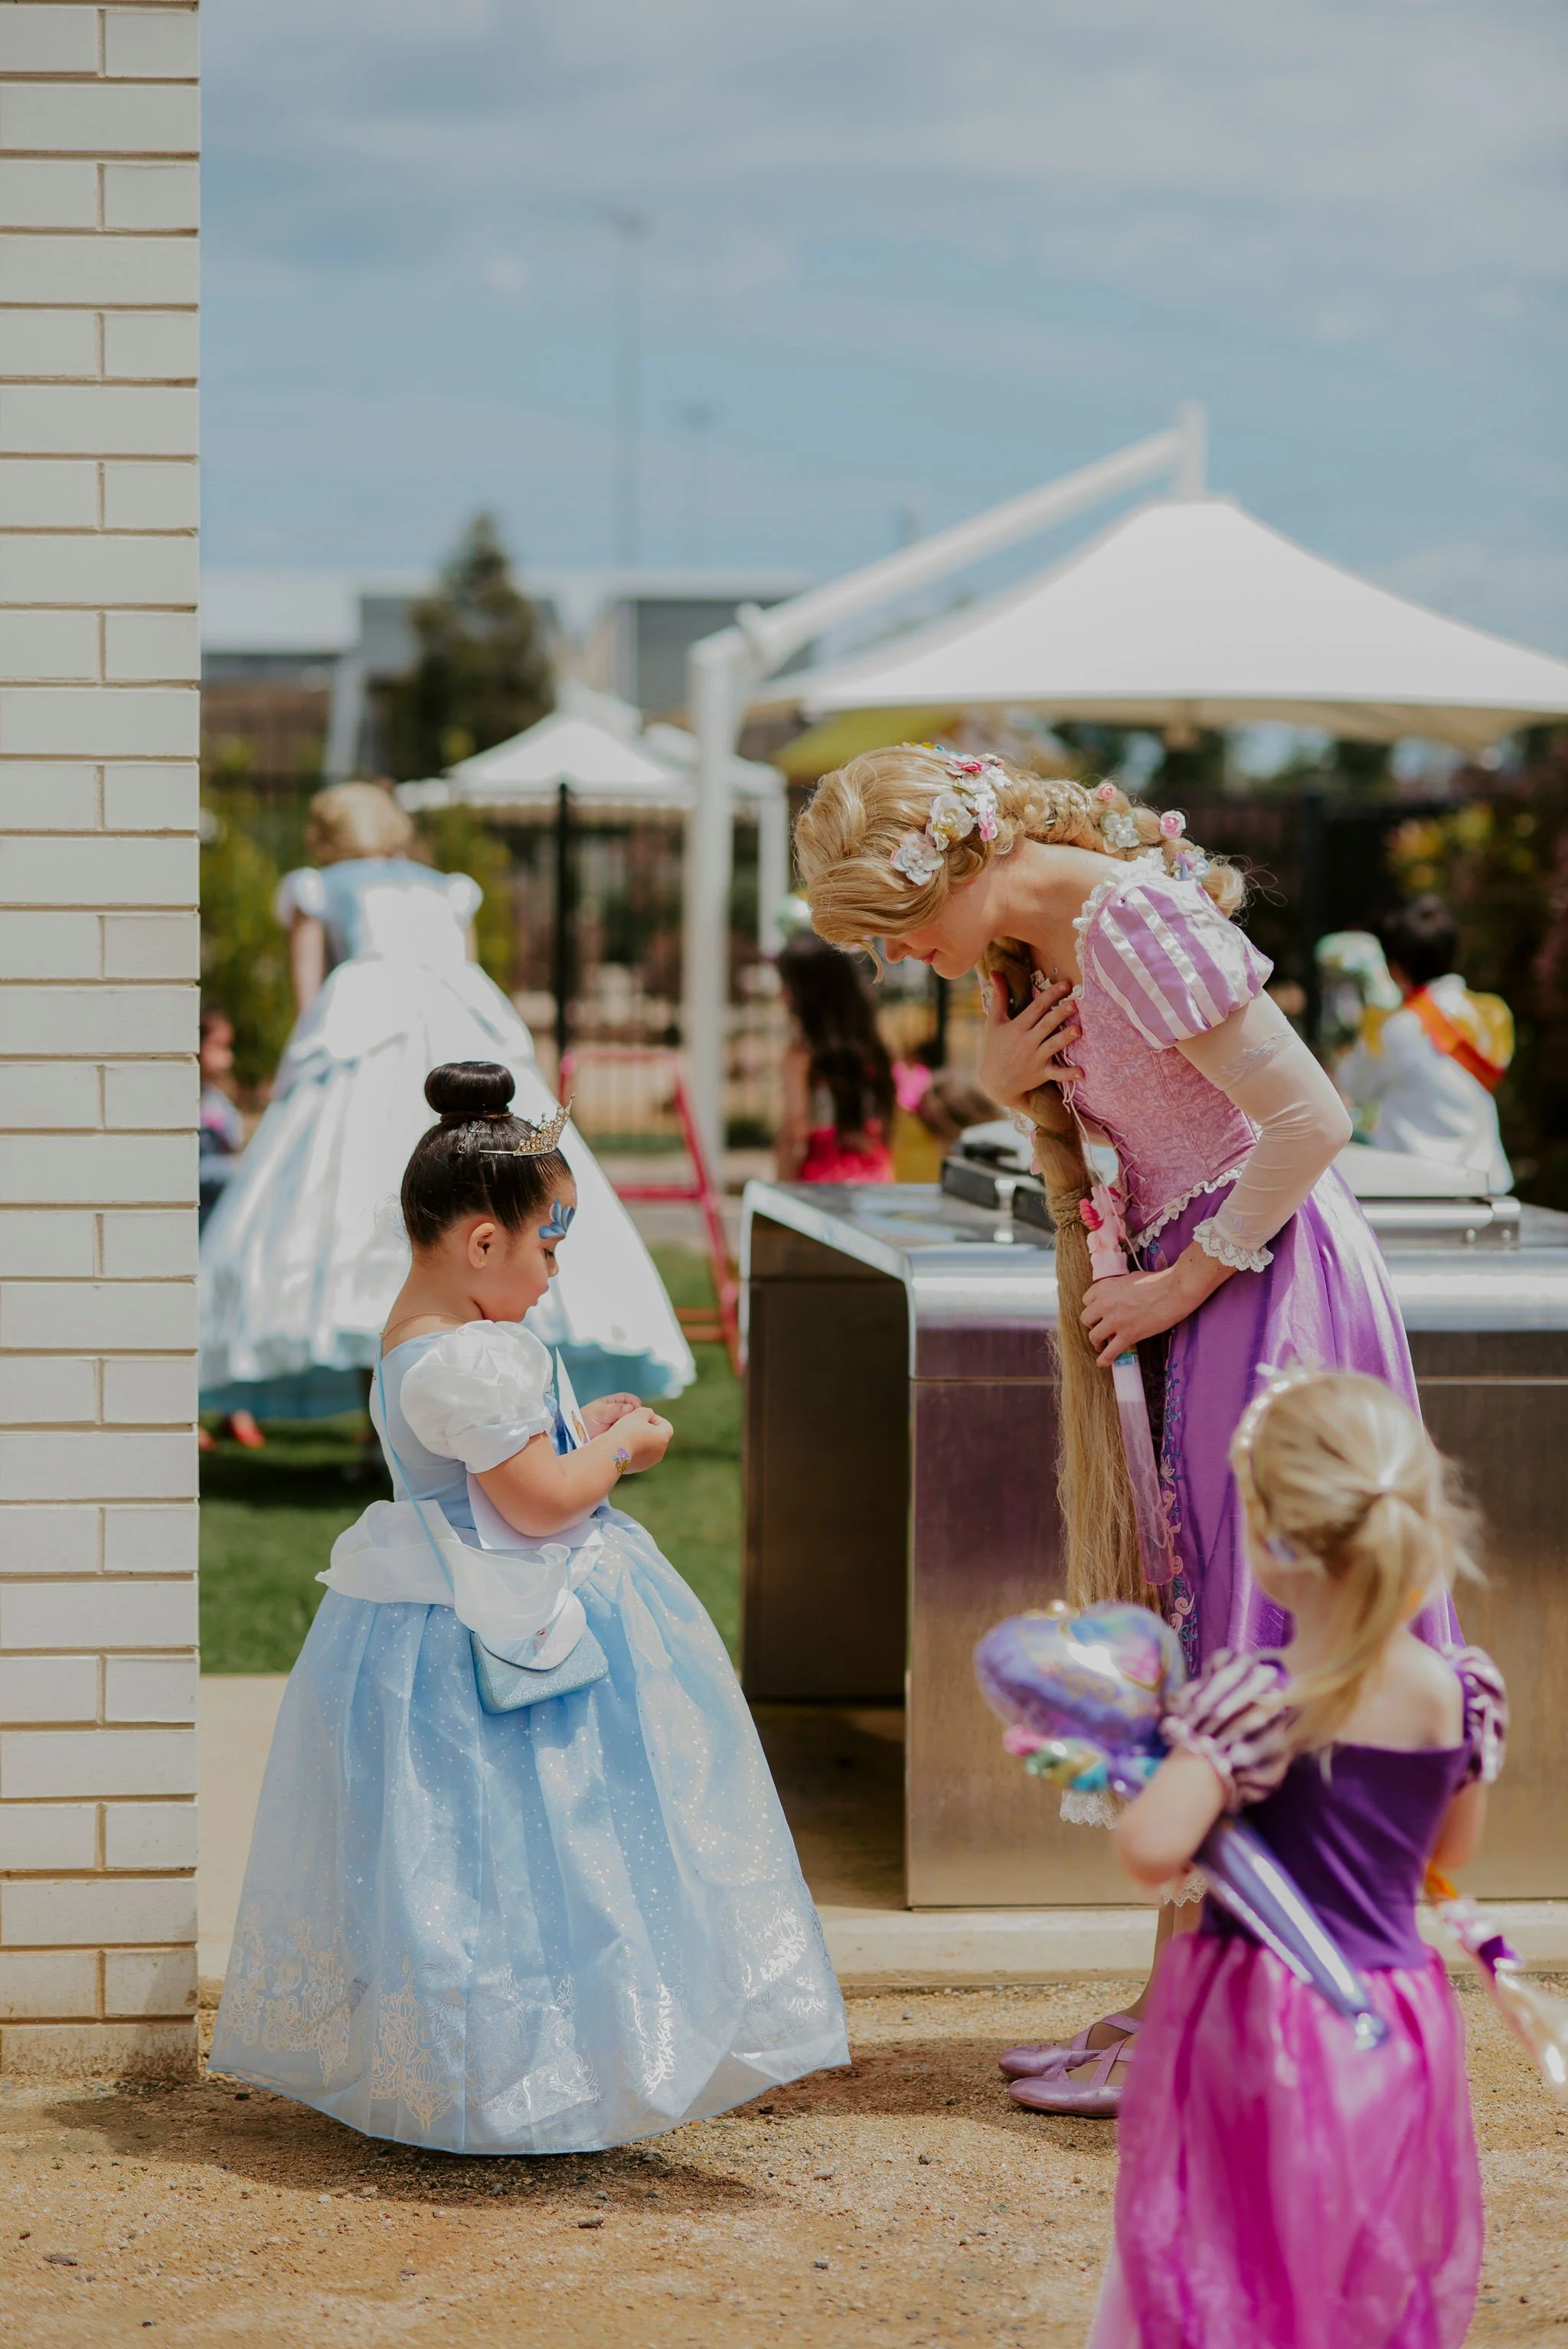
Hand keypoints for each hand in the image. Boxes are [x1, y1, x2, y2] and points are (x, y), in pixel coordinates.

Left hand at [581, 1392, 641, 1437]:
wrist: (574, 1441)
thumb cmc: (583, 1422)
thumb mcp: (598, 1413)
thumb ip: (613, 1409)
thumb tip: (631, 1408)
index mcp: (613, 1403)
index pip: (629, 1399)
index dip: (635, 1403)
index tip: (637, 1409)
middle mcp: (618, 1415)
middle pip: (634, 1413)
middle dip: (638, 1417)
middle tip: (639, 1423)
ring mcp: (620, 1428)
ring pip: (633, 1426)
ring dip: (636, 1429)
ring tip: (634, 1433)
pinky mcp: (620, 1440)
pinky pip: (630, 1438)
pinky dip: (632, 1439)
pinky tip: (631, 1441)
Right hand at [614, 1408, 672, 1472]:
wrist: (612, 1452)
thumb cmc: (626, 1430)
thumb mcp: (638, 1413)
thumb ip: (647, 1412)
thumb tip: (649, 1416)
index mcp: (663, 1439)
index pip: (665, 1425)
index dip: (654, 1417)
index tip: (641, 1416)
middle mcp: (659, 1453)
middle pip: (657, 1437)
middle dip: (647, 1429)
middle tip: (633, 1423)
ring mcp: (649, 1462)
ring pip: (647, 1447)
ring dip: (640, 1439)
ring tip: (626, 1433)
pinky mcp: (638, 1468)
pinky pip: (638, 1455)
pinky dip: (633, 1449)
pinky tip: (622, 1444)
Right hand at [978, 975, 1080, 1112]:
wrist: (995, 1081)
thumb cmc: (995, 1047)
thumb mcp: (994, 1021)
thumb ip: (999, 996)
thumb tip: (995, 971)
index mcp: (1018, 1027)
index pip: (1037, 1007)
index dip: (1051, 995)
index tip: (1065, 984)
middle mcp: (1027, 1041)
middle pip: (1046, 1024)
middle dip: (1060, 1013)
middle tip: (1075, 1003)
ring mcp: (1035, 1058)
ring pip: (1053, 1046)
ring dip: (1066, 1038)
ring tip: (1079, 1029)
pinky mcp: (1042, 1073)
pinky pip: (1057, 1074)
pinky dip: (1068, 1074)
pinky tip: (1082, 1072)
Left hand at [1079, 1248, 1227, 1366]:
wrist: (1174, 1291)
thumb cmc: (1157, 1282)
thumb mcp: (1130, 1278)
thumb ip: (1118, 1288)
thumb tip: (1117, 1296)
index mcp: (1105, 1287)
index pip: (1086, 1301)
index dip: (1093, 1308)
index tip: (1098, 1313)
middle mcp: (1105, 1304)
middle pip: (1086, 1319)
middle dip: (1092, 1324)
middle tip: (1101, 1327)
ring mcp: (1116, 1321)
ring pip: (1094, 1337)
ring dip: (1097, 1342)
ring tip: (1102, 1344)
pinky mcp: (1128, 1335)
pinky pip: (1110, 1352)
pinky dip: (1104, 1359)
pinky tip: (1103, 1362)